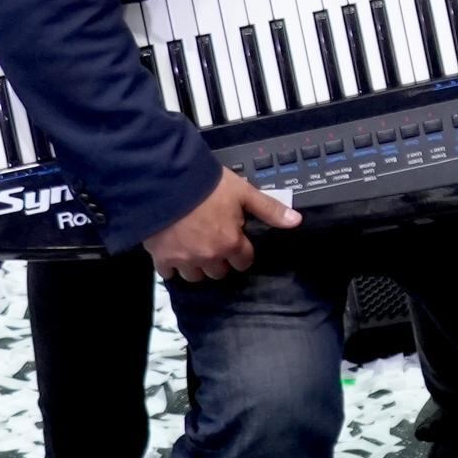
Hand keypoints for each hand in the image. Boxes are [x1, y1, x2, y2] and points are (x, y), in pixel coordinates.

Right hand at [151, 167, 300, 284]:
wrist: (168, 182)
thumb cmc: (208, 186)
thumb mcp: (244, 192)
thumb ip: (269, 209)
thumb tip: (296, 221)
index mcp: (231, 243)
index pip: (243, 261)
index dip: (241, 252)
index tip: (236, 242)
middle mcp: (210, 257)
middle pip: (219, 272)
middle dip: (220, 260)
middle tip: (214, 243)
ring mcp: (185, 260)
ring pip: (195, 276)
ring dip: (197, 266)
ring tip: (194, 250)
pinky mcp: (162, 258)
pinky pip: (169, 273)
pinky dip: (171, 266)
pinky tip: (173, 252)